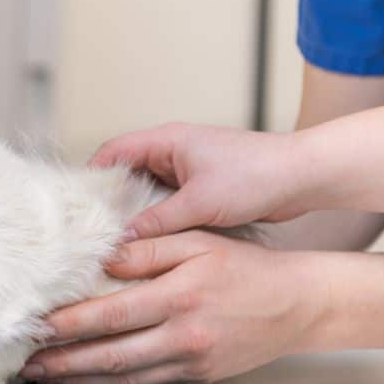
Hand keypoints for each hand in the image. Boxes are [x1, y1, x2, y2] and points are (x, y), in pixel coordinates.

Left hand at [20, 231, 326, 383]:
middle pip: (111, 354)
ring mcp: (190, 360)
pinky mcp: (196, 376)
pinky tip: (86, 382)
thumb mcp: (198, 241)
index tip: (38, 327)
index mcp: (180, 295)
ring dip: (80, 380)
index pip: (112, 313)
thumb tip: (104, 256)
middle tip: (27, 362)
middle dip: (64, 361)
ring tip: (45, 377)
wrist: (299, 303)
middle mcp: (183, 334)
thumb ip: (149, 248)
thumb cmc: (246, 266)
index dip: (71, 324)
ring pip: (124, 377)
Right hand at [90, 123, 306, 239]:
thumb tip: (122, 240)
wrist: (305, 177)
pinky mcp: (201, 189)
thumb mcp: (200, 202)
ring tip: (116, 241)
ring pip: (145, 192)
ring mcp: (187, 171)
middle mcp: (173, 152)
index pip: (113, 151)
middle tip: (92, 230)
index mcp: (167, 140)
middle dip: (109, 200)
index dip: (92, 176)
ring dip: (134, 213)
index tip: (78, 206)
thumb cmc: (258, 176)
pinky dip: (156, 220)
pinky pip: (166, 204)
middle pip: (125, 173)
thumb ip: (158, 221)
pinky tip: (149, 244)